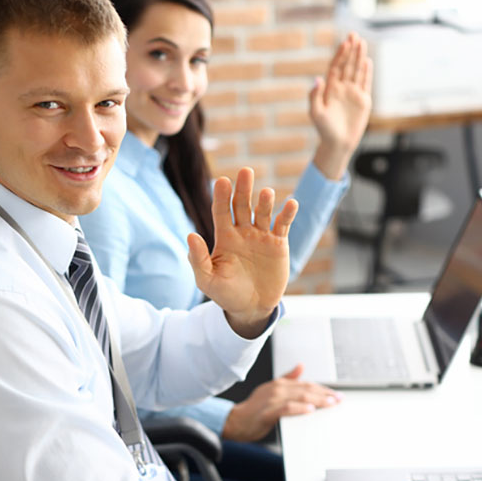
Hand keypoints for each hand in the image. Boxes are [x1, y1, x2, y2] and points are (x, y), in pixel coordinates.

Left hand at [187, 167, 297, 337]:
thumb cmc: (226, 294)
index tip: (222, 181)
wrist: (251, 308)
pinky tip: (291, 204)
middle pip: (242, 205)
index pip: (221, 211)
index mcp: (225, 237)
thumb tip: (190, 235)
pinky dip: (287, 214)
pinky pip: (283, 225)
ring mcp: (261, 236)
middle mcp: (243, 232)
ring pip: (263, 212)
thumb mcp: (207, 280)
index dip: (222, 196)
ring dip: (265, 202)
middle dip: (243, 189)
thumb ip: (198, 259)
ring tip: (266, 193)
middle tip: (245, 172)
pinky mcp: (278, 244)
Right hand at [222, 364, 341, 441]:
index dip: (323, 389)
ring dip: (318, 400)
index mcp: (279, 384)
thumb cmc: (255, 409)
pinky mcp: (268, 412)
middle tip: (339, 399)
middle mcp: (277, 389)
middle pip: (306, 390)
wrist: (235, 420)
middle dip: (325, 394)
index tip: (337, 395)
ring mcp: (272, 400)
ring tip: (331, 403)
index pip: (306, 385)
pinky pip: (286, 408)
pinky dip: (299, 408)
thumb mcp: (271, 389)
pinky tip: (310, 410)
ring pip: (300, 397)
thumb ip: (287, 378)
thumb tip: (301, 366)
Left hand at [309, 33, 372, 180]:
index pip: (336, 66)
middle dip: (351, 50)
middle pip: (347, 65)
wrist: (337, 143)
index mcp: (330, 88)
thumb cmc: (324, 130)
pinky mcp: (363, 101)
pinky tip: (368, 61)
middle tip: (354, 34)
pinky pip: (366, 83)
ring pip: (357, 71)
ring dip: (360, 57)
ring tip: (362, 42)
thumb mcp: (316, 113)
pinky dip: (367, 73)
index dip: (340, 54)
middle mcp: (342, 88)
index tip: (345, 42)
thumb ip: (315, 96)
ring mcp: (353, 93)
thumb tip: (318, 79)